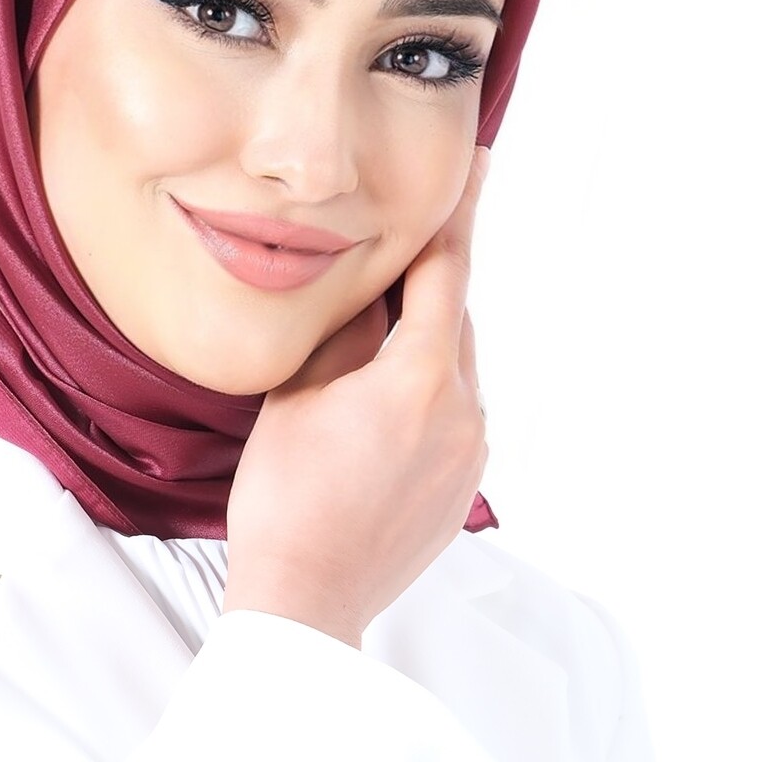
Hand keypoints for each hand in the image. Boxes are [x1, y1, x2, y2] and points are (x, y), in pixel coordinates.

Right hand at [223, 145, 489, 645]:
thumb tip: (371, 282)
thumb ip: (345, 330)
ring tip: (363, 362)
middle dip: (423, 291)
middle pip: (454, 323)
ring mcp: (469, 457)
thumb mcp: (298, 394)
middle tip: (389, 262)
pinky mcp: (463, 491)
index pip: (447, 273)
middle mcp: (462, 413)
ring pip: (454, 373)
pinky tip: (373, 421)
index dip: (458, 214)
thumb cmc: (283, 498)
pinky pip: (452, 421)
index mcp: (419, 378)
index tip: (478, 162)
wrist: (305, 599)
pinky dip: (422, 402)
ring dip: (419, 351)